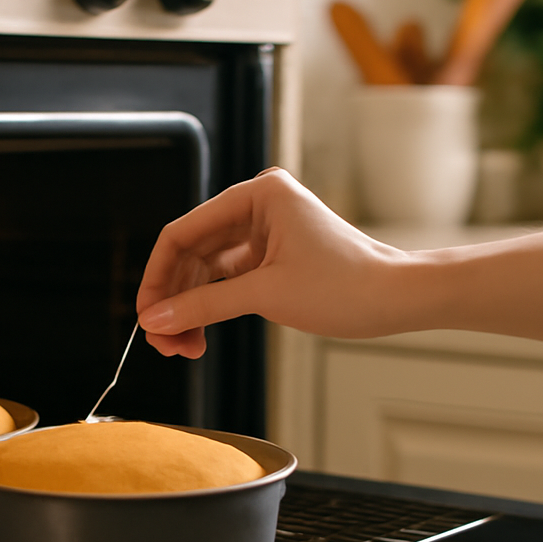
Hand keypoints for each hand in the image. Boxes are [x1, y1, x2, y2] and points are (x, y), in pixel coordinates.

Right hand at [136, 168, 409, 357]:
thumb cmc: (347, 286)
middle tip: (161, 341)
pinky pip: (225, 282)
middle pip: (191, 253)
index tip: (145, 315)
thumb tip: (155, 319)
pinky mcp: (271, 257)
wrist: (397, 300)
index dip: (157, 277)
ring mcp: (264, 232)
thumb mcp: (266, 296)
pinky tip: (199, 336)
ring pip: (205, 271)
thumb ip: (203, 306)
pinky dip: (210, 309)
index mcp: (257, 194)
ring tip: (180, 347)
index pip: (183, 233)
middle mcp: (257, 206)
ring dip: (189, 309)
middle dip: (173, 299)